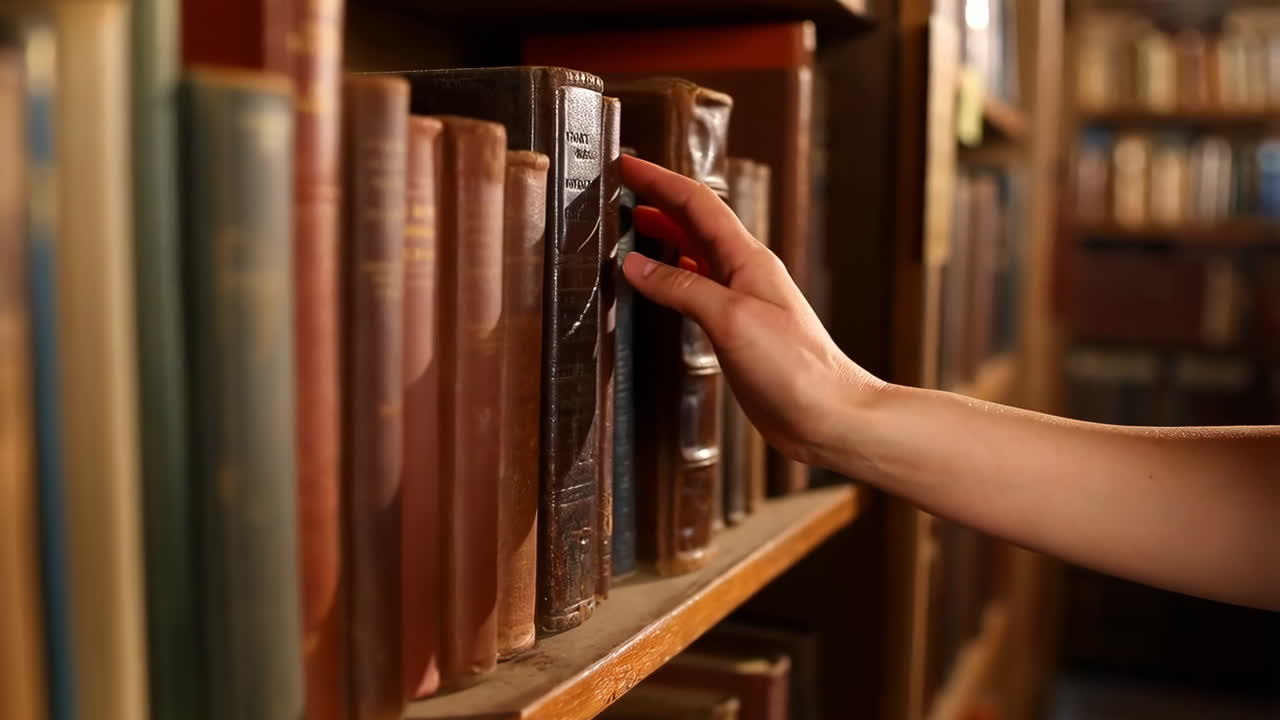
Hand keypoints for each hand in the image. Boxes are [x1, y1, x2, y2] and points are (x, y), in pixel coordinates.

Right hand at [619, 155, 883, 466]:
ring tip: (630, 229)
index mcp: (747, 259)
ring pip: (695, 256)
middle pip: (695, 224)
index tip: (627, 164)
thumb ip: (681, 287)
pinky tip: (657, 285)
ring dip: (663, 238)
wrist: (828, 416)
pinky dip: (671, 279)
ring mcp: (741, 302)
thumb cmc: (795, 368)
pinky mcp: (737, 332)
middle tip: (621, 191)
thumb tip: (635, 266)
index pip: (696, 204)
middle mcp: (744, 274)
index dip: (659, 181)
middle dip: (657, 202)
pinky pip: (697, 291)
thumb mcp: (730, 318)